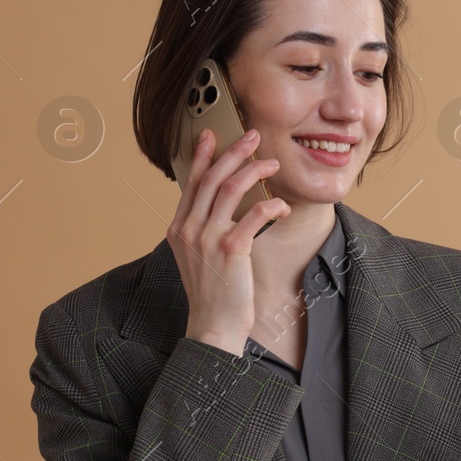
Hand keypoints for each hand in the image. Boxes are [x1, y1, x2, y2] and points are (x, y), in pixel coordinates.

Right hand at [171, 126, 289, 354]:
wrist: (212, 326)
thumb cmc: (212, 293)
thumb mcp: (198, 257)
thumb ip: (203, 231)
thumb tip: (218, 207)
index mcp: (179, 228)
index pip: (191, 183)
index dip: (203, 156)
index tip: (212, 134)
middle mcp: (189, 230)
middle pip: (211, 178)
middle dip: (233, 152)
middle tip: (252, 136)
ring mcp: (208, 239)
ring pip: (230, 190)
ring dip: (254, 171)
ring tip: (272, 163)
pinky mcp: (230, 250)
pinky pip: (253, 216)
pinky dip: (270, 206)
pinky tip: (281, 206)